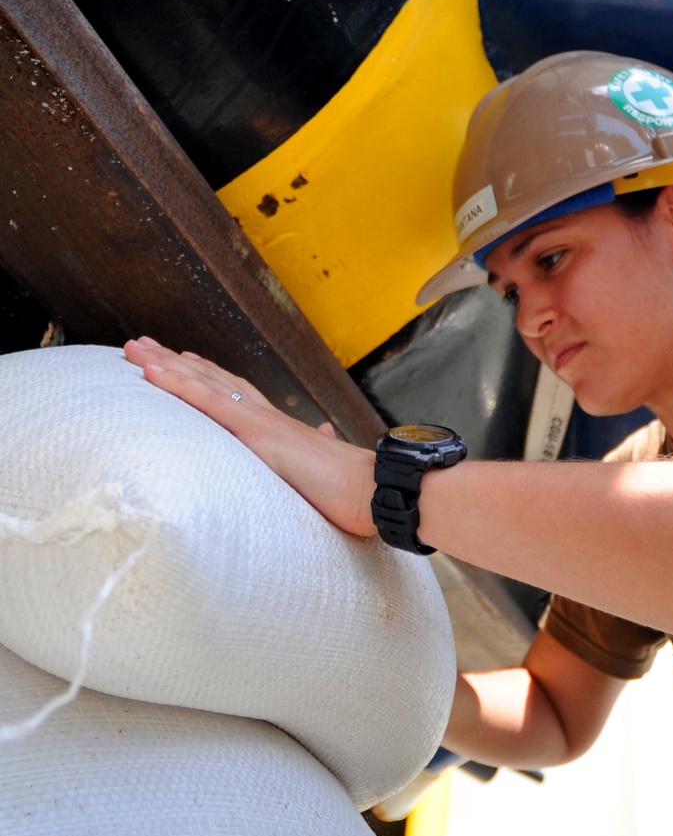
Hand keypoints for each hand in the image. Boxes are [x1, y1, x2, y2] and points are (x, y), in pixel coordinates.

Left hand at [123, 337, 376, 537]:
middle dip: (176, 364)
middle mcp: (267, 417)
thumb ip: (320, 451)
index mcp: (281, 429)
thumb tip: (324, 437)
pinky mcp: (256, 433)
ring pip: (204, 383)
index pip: (238, 394)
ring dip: (166, 365)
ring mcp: (260, 421)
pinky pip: (208, 402)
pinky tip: (152, 372)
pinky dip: (178, 384)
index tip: (183, 360)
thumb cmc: (356, 489)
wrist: (375, 489)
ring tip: (135, 350)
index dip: (209, 376)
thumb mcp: (329, 469)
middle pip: (214, 380)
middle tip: (142, 346)